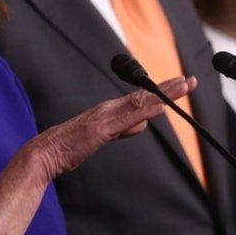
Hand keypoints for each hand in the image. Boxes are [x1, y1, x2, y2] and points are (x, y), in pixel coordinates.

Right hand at [28, 76, 197, 180]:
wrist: (44, 153)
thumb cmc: (69, 146)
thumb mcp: (102, 136)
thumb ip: (123, 128)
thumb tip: (144, 123)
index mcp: (109, 110)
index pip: (141, 97)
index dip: (163, 90)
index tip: (182, 84)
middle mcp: (108, 108)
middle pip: (144, 95)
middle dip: (169, 88)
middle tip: (191, 80)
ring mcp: (104, 117)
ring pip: (138, 102)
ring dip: (162, 94)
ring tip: (183, 87)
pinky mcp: (100, 129)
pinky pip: (126, 118)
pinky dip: (144, 110)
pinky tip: (159, 107)